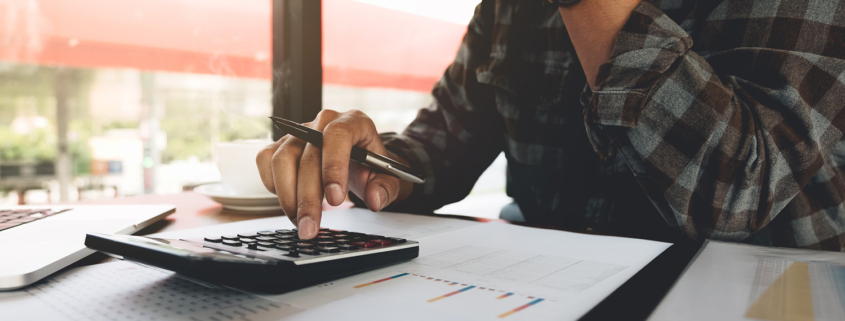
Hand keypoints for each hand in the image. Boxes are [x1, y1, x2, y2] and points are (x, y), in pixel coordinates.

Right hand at [256, 109, 412, 238]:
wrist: (357, 159)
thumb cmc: (370, 165)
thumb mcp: (387, 177)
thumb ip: (385, 189)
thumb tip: (374, 200)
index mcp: (354, 122)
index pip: (337, 135)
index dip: (333, 167)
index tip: (335, 200)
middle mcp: (323, 122)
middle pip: (308, 156)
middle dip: (308, 198)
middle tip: (310, 228)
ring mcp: (299, 131)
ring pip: (282, 159)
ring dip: (288, 197)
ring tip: (300, 222)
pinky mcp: (281, 143)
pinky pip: (266, 161)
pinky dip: (273, 185)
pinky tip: (289, 202)